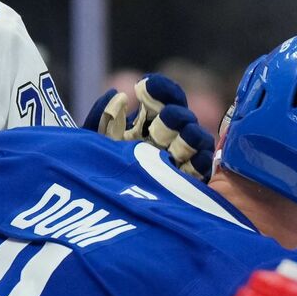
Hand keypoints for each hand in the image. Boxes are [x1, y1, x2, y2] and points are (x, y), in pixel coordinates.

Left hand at [83, 74, 214, 180]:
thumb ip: (101, 116)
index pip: (158, 99)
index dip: (159, 89)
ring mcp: (179, 158)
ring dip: (191, 133)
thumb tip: (116, 93)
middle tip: (166, 116)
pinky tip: (195, 157)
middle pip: (179, 117)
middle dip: (175, 114)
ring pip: (195, 137)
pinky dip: (202, 159)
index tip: (147, 86)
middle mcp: (164, 138)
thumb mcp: (93, 144)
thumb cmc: (97, 172)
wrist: (104, 209)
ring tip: (184, 135)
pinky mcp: (190, 180)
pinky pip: (204, 165)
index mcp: (143, 124)